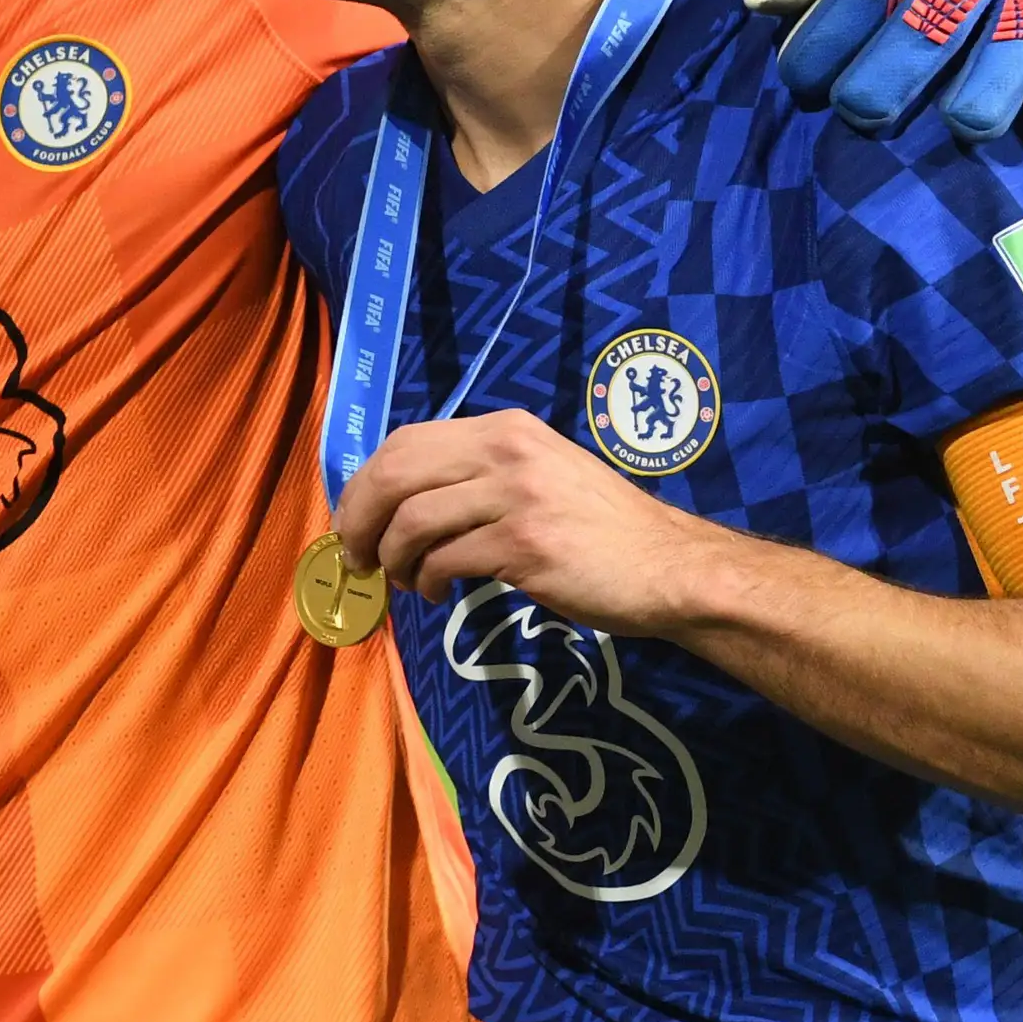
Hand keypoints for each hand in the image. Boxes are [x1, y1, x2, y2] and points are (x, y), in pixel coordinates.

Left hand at [333, 411, 735, 636]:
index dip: (364, 483)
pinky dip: (427, 582)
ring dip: (394, 560)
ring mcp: (517, 496)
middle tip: (358, 557)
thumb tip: (399, 500)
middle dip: (361, 521)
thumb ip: (478, 474)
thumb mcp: (540, 473)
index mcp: (505, 428)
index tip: (352, 520)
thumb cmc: (600, 528)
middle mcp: (507, 451)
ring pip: (413, 522)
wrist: (669, 566)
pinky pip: (445, 560)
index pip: (404, 442)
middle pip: (395, 476)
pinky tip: (438, 593)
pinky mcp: (526, 545)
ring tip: (405, 582)